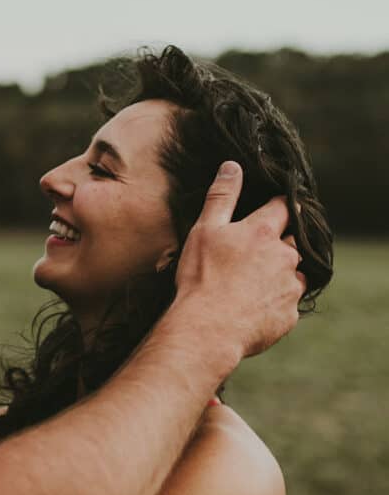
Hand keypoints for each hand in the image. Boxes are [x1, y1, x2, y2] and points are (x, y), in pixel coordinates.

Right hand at [175, 161, 305, 359]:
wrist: (207, 329)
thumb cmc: (201, 276)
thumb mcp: (205, 230)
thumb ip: (222, 196)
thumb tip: (232, 166)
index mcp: (263, 233)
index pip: (284, 208)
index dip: (280, 205)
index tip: (276, 206)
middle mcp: (284, 257)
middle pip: (291, 242)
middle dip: (279, 243)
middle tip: (254, 253)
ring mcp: (289, 288)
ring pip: (293, 274)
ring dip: (280, 274)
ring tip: (251, 284)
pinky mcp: (288, 316)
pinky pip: (287, 304)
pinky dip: (275, 302)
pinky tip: (253, 307)